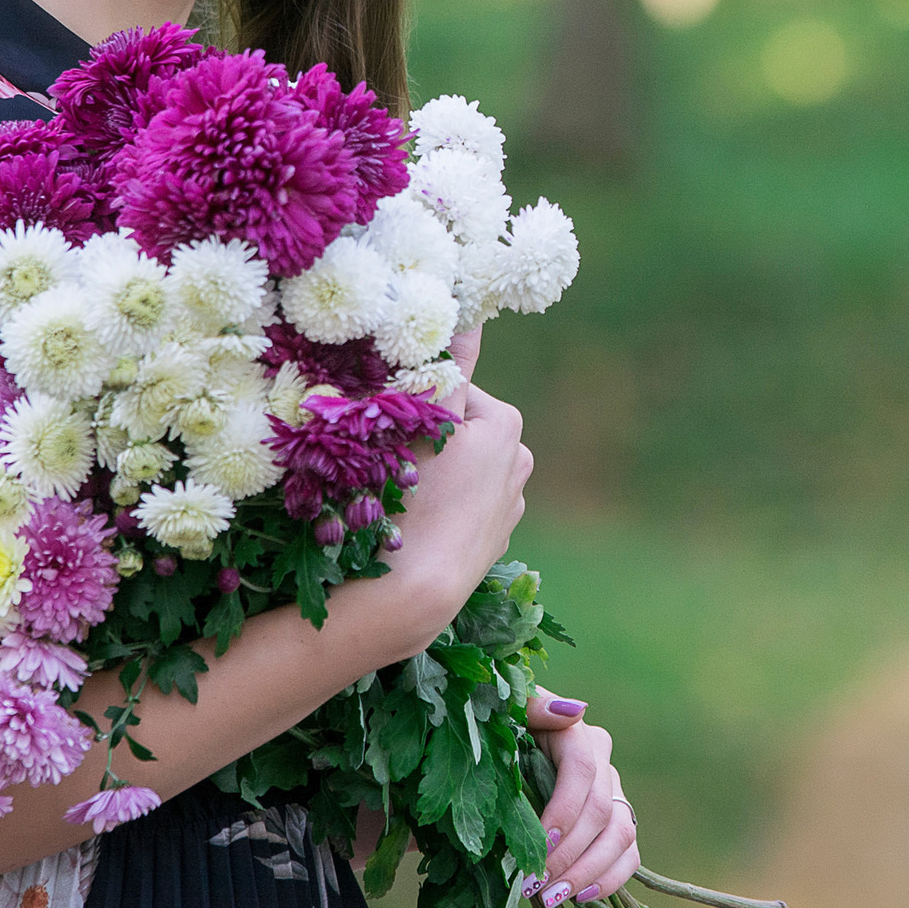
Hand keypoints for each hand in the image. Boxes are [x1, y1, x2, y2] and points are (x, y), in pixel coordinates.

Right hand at [389, 336, 528, 631]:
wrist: (417, 591)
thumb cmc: (413, 497)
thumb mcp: (424, 424)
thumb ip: (448, 370)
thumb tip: (471, 316)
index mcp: (506, 425)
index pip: (451, 391)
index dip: (413, 405)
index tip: (388, 426)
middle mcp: (520, 460)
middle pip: (457, 430)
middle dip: (424, 440)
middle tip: (389, 462)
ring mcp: (510, 504)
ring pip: (457, 470)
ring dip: (432, 473)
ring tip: (401, 498)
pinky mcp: (494, 539)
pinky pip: (461, 507)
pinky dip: (442, 508)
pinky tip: (418, 525)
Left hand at [523, 688, 639, 905]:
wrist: (504, 750)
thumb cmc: (499, 731)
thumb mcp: (508, 712)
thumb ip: (535, 706)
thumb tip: (574, 712)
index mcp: (576, 734)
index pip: (582, 771)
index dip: (565, 810)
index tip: (540, 843)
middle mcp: (603, 762)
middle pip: (601, 810)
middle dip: (569, 853)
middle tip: (533, 885)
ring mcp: (613, 793)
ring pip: (622, 834)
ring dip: (588, 872)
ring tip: (550, 898)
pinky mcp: (615, 820)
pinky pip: (629, 854)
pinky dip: (609, 879)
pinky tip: (580, 897)